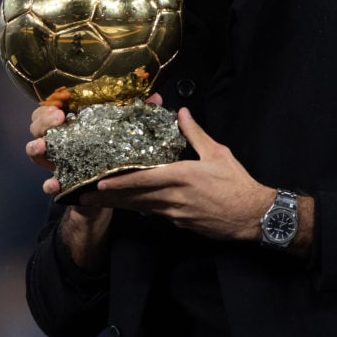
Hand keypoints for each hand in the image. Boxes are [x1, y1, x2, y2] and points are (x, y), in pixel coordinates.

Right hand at [26, 92, 164, 194]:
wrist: (110, 190)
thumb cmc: (113, 153)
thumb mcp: (123, 131)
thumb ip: (136, 114)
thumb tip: (155, 98)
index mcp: (72, 123)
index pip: (51, 106)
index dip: (50, 103)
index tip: (60, 102)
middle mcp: (59, 140)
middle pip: (37, 125)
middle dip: (42, 121)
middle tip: (57, 118)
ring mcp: (56, 161)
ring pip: (34, 150)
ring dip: (36, 147)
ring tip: (43, 146)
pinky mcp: (61, 184)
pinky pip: (47, 184)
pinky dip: (49, 184)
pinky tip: (55, 183)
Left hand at [81, 107, 273, 241]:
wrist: (252, 216)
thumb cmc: (236, 183)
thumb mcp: (218, 153)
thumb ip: (195, 134)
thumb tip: (181, 113)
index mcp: (181, 177)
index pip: (143, 180)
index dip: (119, 183)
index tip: (99, 184)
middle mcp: (174, 198)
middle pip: (135, 198)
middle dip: (109, 198)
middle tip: (85, 197)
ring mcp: (176, 213)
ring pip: (141, 208)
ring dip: (119, 205)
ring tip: (97, 202)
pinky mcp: (181, 223)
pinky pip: (155, 214)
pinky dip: (139, 209)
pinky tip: (129, 205)